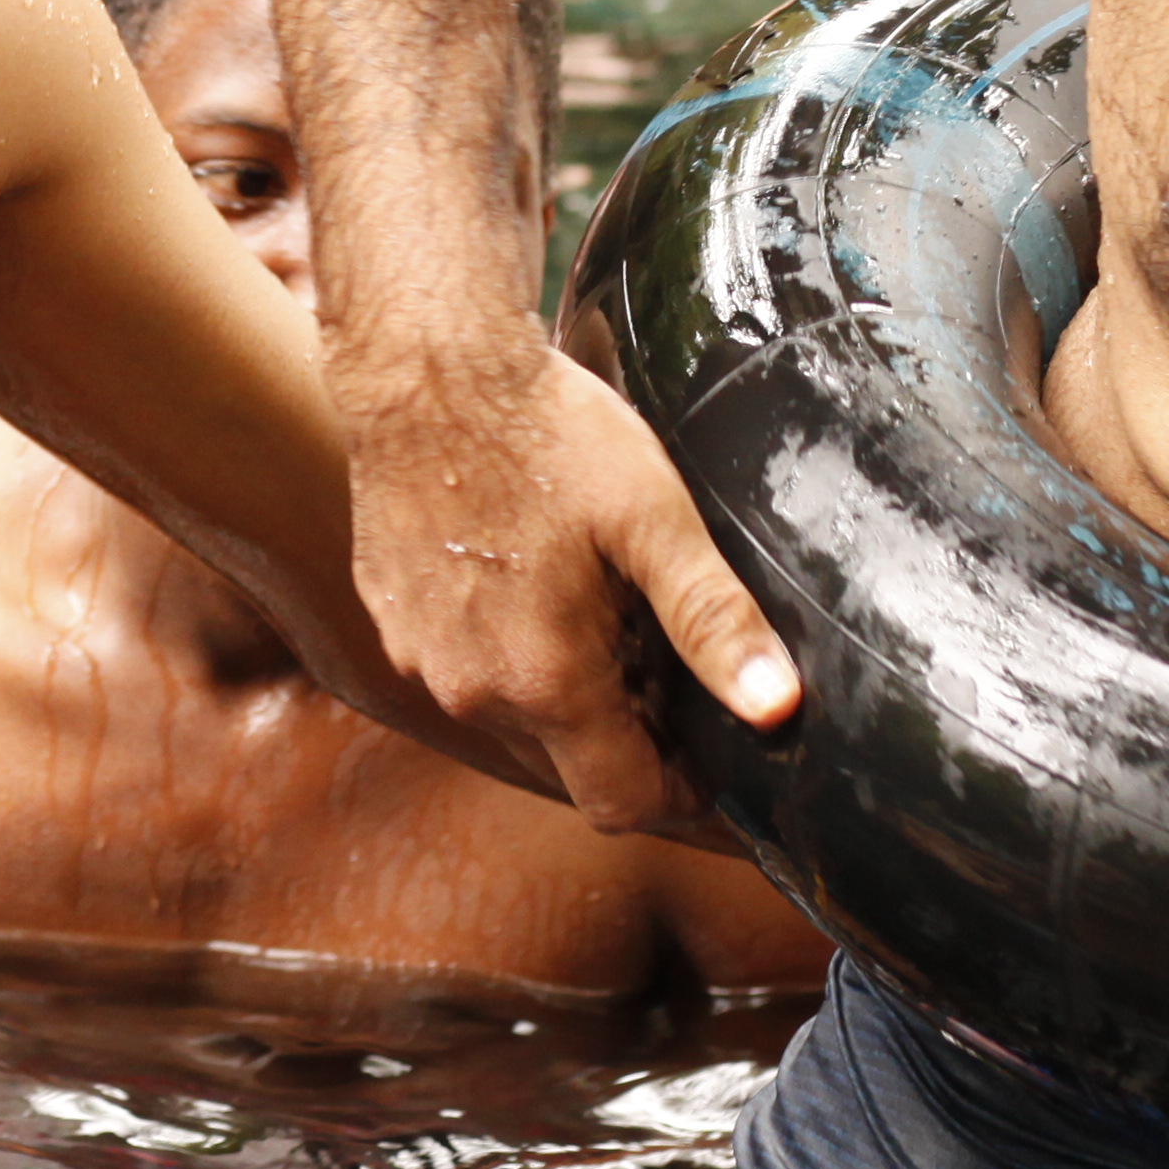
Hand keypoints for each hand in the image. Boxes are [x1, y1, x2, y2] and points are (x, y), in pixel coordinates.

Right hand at [335, 326, 795, 831]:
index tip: (707, 760)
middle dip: (622, 737)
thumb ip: (714, 620)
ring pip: (510, 715)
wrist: (427, 366)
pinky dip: (501, 649)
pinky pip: (459, 666)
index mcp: (548, 681)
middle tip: (658, 658)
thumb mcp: (652, 519)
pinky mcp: (390, 617)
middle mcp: (474, 690)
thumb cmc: (547, 434)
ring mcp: (421, 656)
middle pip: (566, 762)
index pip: (620, 802)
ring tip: (595, 609)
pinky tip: (526, 577)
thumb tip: (778, 708)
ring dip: (558, 691)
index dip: (676, 794)